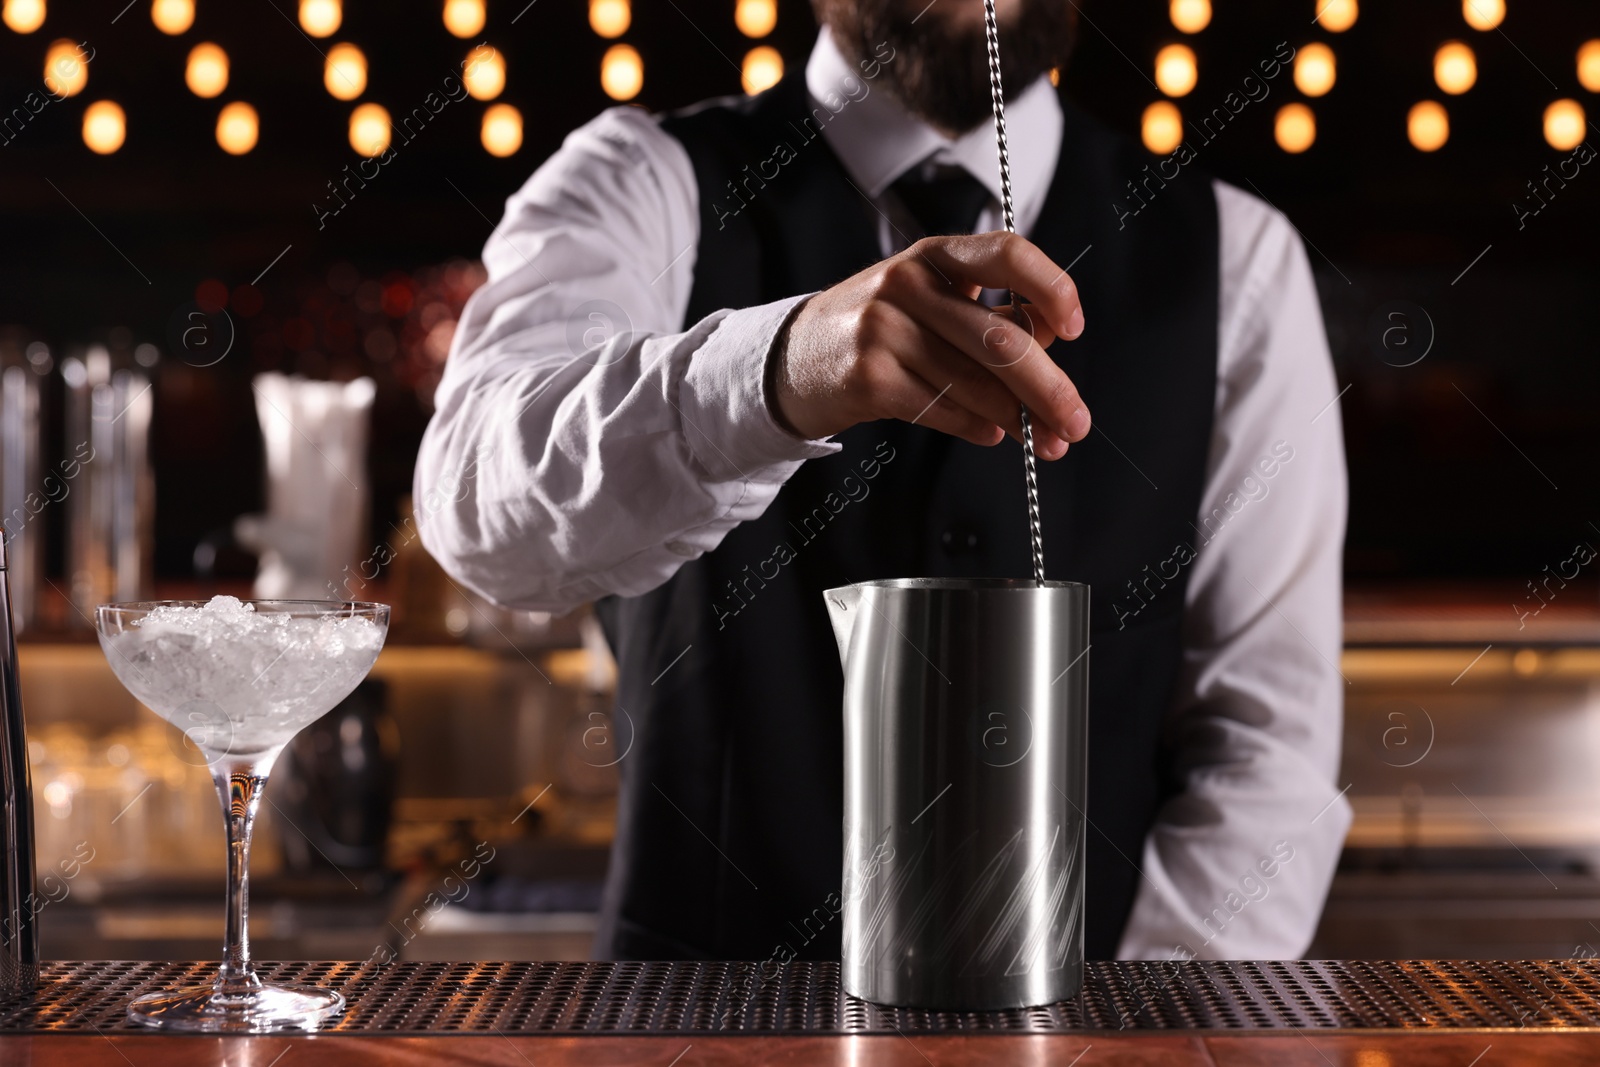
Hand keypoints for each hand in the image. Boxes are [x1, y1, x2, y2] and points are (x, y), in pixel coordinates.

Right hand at [768, 232, 1088, 458]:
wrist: (793, 358)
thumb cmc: (878, 329)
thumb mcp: (932, 303)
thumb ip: (993, 316)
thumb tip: (1057, 342)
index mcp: (933, 255)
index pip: (1007, 252)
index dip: (1051, 287)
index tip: (1075, 327)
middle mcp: (906, 283)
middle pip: (1000, 338)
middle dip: (1049, 387)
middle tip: (1076, 421)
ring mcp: (882, 329)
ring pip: (974, 382)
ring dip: (1019, 419)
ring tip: (1045, 441)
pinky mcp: (867, 377)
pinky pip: (941, 408)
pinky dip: (976, 426)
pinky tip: (992, 434)